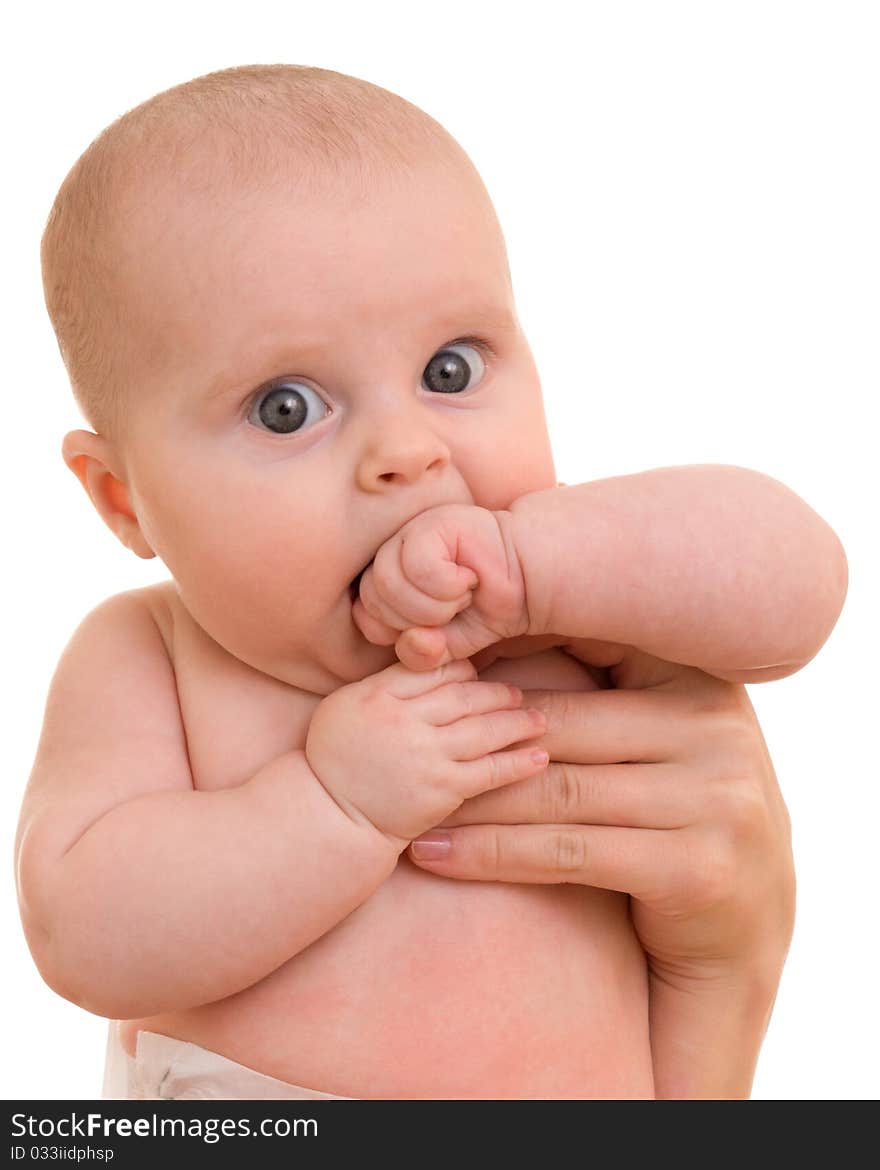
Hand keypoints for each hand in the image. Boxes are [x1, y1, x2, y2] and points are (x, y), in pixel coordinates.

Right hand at [305, 658, 546, 845]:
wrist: (330, 818)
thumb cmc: (335, 760)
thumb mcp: (344, 706)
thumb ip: (383, 684)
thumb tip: (428, 661)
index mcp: (377, 695)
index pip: (433, 671)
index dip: (463, 671)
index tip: (478, 676)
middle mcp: (404, 720)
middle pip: (464, 696)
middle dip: (497, 694)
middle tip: (517, 694)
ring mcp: (426, 756)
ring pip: (483, 729)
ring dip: (517, 722)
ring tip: (538, 719)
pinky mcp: (443, 790)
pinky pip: (489, 771)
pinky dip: (518, 763)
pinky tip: (539, 757)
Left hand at [352, 504, 527, 669]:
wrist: (531, 578)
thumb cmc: (487, 608)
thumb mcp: (449, 645)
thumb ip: (420, 654)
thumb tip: (410, 641)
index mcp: (388, 577)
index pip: (364, 615)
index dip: (396, 633)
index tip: (435, 629)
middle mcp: (393, 552)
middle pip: (372, 598)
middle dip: (415, 620)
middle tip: (454, 611)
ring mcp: (410, 533)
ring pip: (388, 582)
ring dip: (430, 604)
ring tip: (461, 596)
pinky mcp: (433, 523)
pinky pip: (417, 565)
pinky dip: (446, 584)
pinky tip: (469, 578)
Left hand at [407, 648, 794, 1093]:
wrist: (745, 928)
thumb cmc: (677, 816)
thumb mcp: (659, 740)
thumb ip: (605, 695)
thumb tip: (484, 644)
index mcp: (701, 680)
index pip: (592, 643)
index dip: (508, 647)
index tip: (432, 658)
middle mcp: (717, 730)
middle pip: (561, 724)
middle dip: (474, 736)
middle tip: (404, 741)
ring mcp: (715, 799)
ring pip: (557, 790)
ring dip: (471, 800)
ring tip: (409, 806)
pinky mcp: (695, 869)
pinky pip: (568, 852)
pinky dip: (493, 853)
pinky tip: (438, 855)